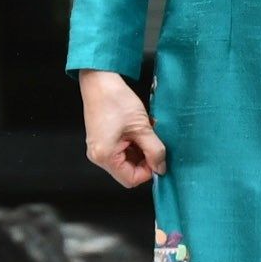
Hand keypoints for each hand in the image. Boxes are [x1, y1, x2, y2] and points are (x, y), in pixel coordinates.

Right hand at [77, 69, 167, 187]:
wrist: (101, 81)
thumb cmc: (116, 101)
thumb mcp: (142, 128)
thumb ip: (154, 150)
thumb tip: (162, 168)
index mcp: (105, 156)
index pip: (131, 179)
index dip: (148, 171)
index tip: (160, 157)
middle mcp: (99, 156)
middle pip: (129, 171)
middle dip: (146, 159)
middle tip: (156, 142)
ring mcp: (100, 148)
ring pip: (128, 160)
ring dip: (142, 149)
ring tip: (148, 132)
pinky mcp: (104, 140)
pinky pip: (123, 150)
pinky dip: (136, 143)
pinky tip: (142, 129)